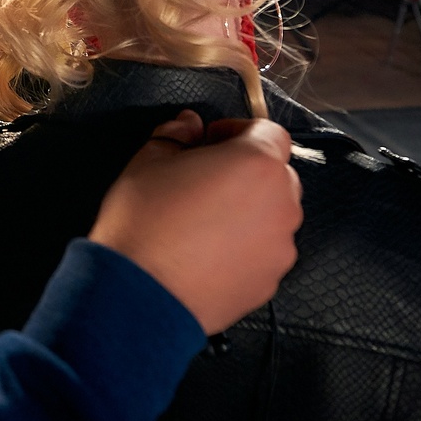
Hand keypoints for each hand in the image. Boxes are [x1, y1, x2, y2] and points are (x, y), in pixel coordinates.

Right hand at [89, 113, 301, 334]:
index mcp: (257, 164)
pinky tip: (206, 253)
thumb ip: (175, 135)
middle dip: (246, 171)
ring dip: (248, 210)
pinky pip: (263, 252)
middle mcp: (281, 204)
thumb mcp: (148, 162)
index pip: (269, 132)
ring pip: (272, 216)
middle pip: (276, 175)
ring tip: (204, 222)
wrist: (139, 294)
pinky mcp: (269, 282)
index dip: (239, 130)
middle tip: (206, 179)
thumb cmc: (144, 222)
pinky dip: (244, 247)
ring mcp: (279, 248)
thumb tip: (188, 126)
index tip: (212, 140)